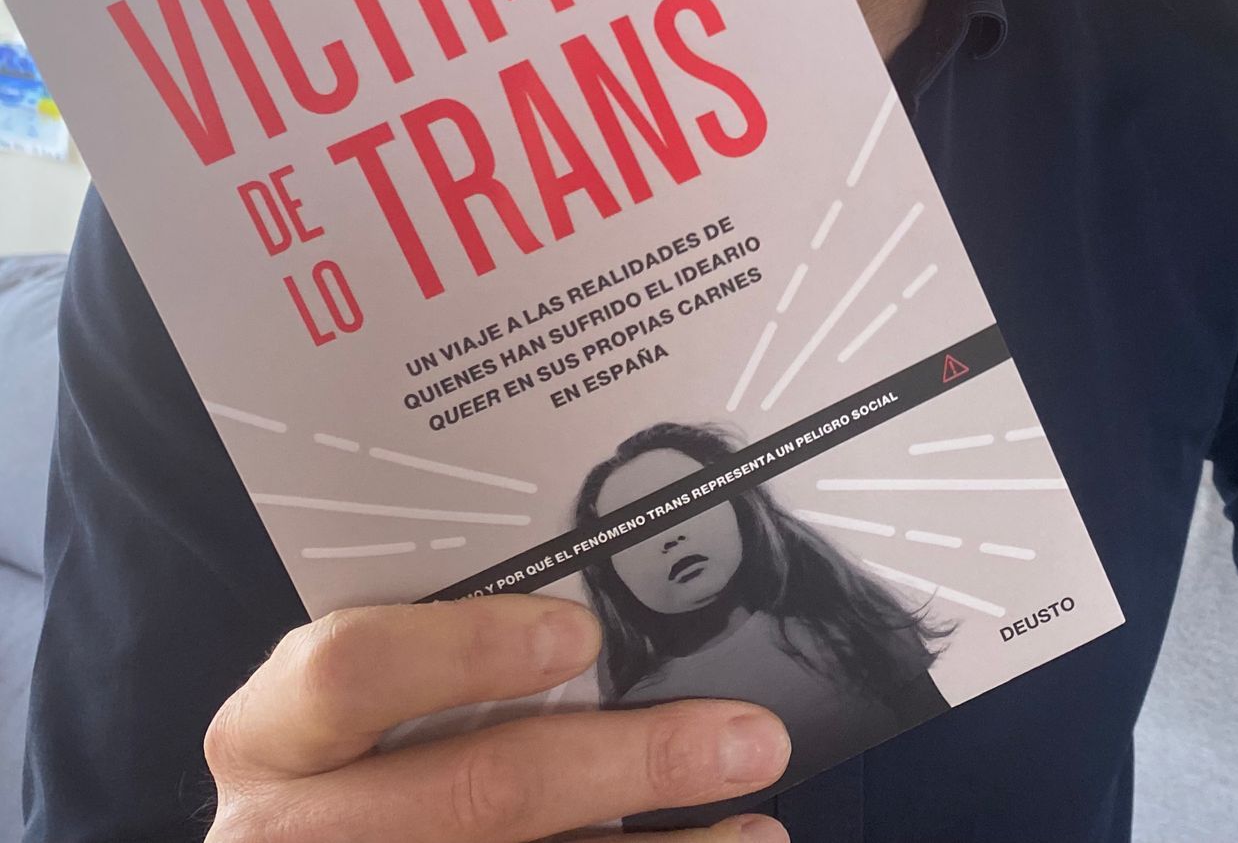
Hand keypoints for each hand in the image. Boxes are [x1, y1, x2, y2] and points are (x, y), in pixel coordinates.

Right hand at [203, 594, 790, 841]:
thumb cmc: (337, 761)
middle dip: (631, 763)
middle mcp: (288, 834)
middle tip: (748, 738)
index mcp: (270, 736)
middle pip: (476, 794)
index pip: (350, 672)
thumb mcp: (346, 710)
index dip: (468, 650)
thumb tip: (610, 624)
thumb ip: (437, 661)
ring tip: (757, 829)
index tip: (580, 634)